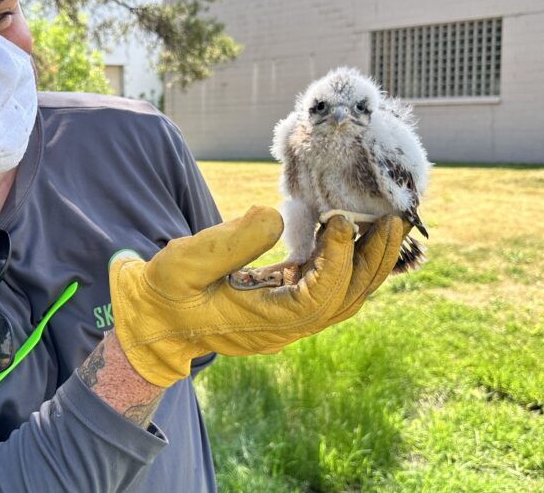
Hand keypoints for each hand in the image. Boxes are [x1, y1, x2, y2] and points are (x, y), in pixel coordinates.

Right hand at [108, 206, 406, 386]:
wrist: (150, 323)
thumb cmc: (161, 294)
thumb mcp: (181, 265)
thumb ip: (225, 243)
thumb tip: (273, 216)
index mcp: (260, 323)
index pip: (317, 300)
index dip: (336, 262)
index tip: (339, 221)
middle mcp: (282, 328)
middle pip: (344, 302)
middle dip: (372, 261)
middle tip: (393, 217)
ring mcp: (286, 321)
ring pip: (343, 298)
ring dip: (368, 263)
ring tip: (386, 223)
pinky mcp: (283, 306)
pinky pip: (328, 289)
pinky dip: (347, 263)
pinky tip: (353, 234)